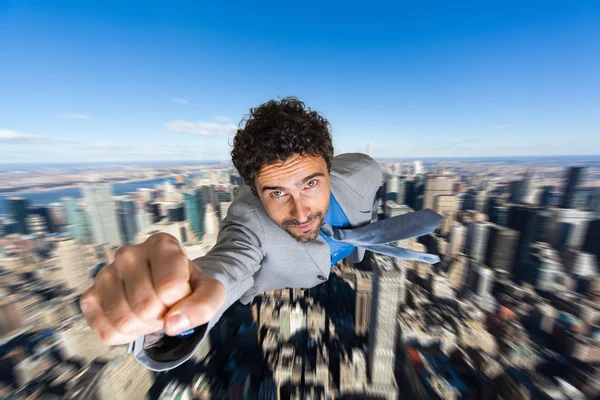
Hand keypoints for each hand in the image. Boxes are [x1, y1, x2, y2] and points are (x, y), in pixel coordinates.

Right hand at [80, 233, 225, 344]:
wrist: (168, 288)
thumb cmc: (187, 285)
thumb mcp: (210, 291)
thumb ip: (204, 304)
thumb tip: (174, 324)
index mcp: (161, 244)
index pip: (170, 288)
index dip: (181, 301)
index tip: (182, 293)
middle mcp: (128, 254)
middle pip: (146, 307)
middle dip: (162, 317)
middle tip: (166, 306)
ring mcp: (105, 274)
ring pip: (124, 321)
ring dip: (144, 327)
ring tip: (151, 311)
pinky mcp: (90, 297)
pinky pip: (107, 332)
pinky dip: (126, 336)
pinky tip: (134, 318)